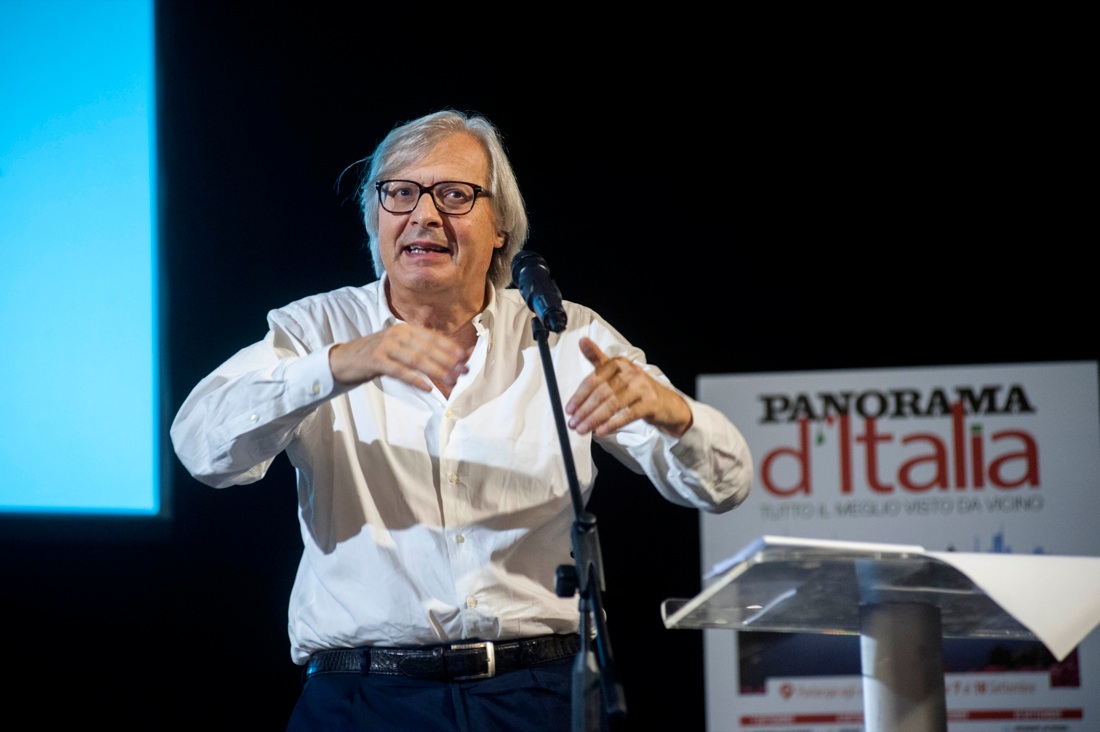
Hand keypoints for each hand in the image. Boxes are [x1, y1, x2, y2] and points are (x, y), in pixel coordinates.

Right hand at [329, 323, 469, 390]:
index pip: (433, 337)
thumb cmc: (377, 356)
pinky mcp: (375, 360)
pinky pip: (399, 370)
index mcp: (405, 328)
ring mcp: (385, 346)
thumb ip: (420, 350)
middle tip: (464, 372)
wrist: (344, 359)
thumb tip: (449, 360)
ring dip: (436, 370)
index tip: (466, 357)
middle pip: (427, 348)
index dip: (450, 347)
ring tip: (451, 380)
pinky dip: (415, 379)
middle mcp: (397, 333)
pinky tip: (428, 387)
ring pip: (416, 359)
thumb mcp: (399, 347)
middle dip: (448, 361)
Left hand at [565, 337, 692, 437]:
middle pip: (602, 393)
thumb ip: (598, 358)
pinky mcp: (650, 403)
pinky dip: (613, 423)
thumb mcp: (618, 371)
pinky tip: (601, 430)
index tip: (569, 410)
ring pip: (613, 404)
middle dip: (585, 410)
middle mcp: (630, 372)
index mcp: (619, 363)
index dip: (579, 395)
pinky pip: (628, 414)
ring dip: (595, 418)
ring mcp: (642, 387)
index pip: (594, 379)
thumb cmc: (637, 388)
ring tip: (583, 429)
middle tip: (573, 424)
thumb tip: (581, 340)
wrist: (666, 403)